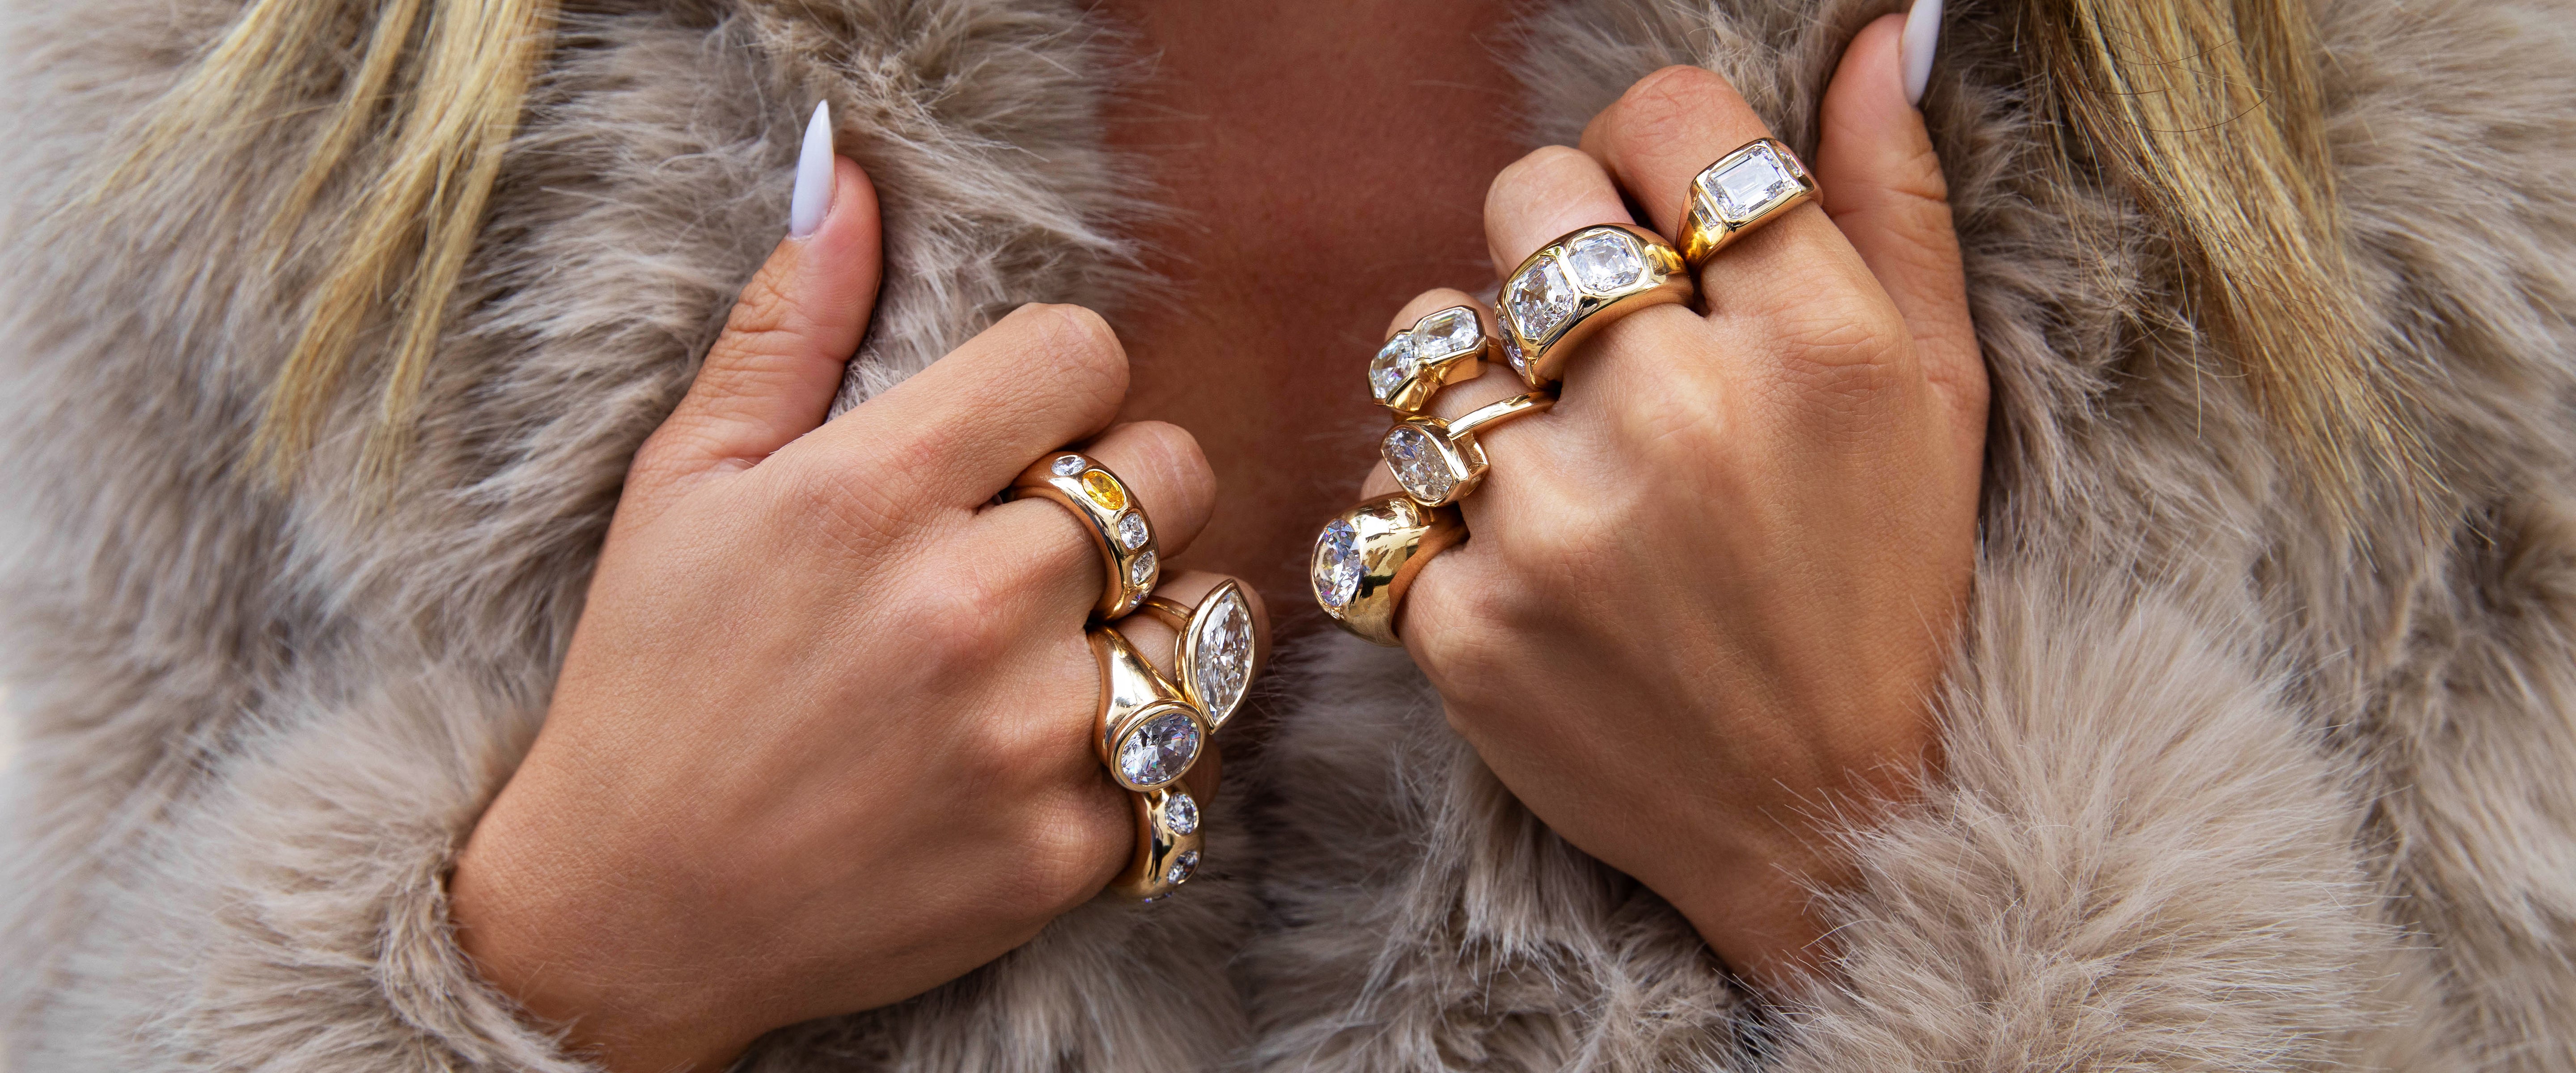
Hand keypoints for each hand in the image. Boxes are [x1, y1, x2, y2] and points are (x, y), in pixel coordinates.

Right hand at [447, 155, 1252, 1070]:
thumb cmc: (655, 680)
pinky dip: (1136, 760)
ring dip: (1144, 626)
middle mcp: (971, 603)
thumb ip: (788, 325)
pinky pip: (1186, 759)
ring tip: (1042, 658)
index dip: (1060, 384)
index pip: (1081, 355)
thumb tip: (845, 177)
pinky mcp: (1064, 847)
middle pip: (1173, 473)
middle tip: (1028, 553)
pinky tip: (1039, 759)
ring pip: (1204, 616)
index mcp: (877, 492)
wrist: (636, 909)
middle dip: (1119, 498)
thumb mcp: (686, 481)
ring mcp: (1028, 734)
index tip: (1018, 434)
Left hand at [1376, 20, 1982, 989]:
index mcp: (1807, 341)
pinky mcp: (1461, 626)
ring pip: (1426, 347)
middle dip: (1551, 253)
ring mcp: (1553, 525)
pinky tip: (1520, 564)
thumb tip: (1872, 36)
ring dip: (1475, 388)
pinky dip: (1437, 524)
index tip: (1660, 221)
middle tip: (1601, 347)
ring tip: (1554, 459)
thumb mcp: (1936, 394)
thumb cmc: (1886, 593)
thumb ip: (1892, 202)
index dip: (1646, 152)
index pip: (1663, 123)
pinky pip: (1384, 497)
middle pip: (1520, 205)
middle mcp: (1675, 416)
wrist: (1825, 823)